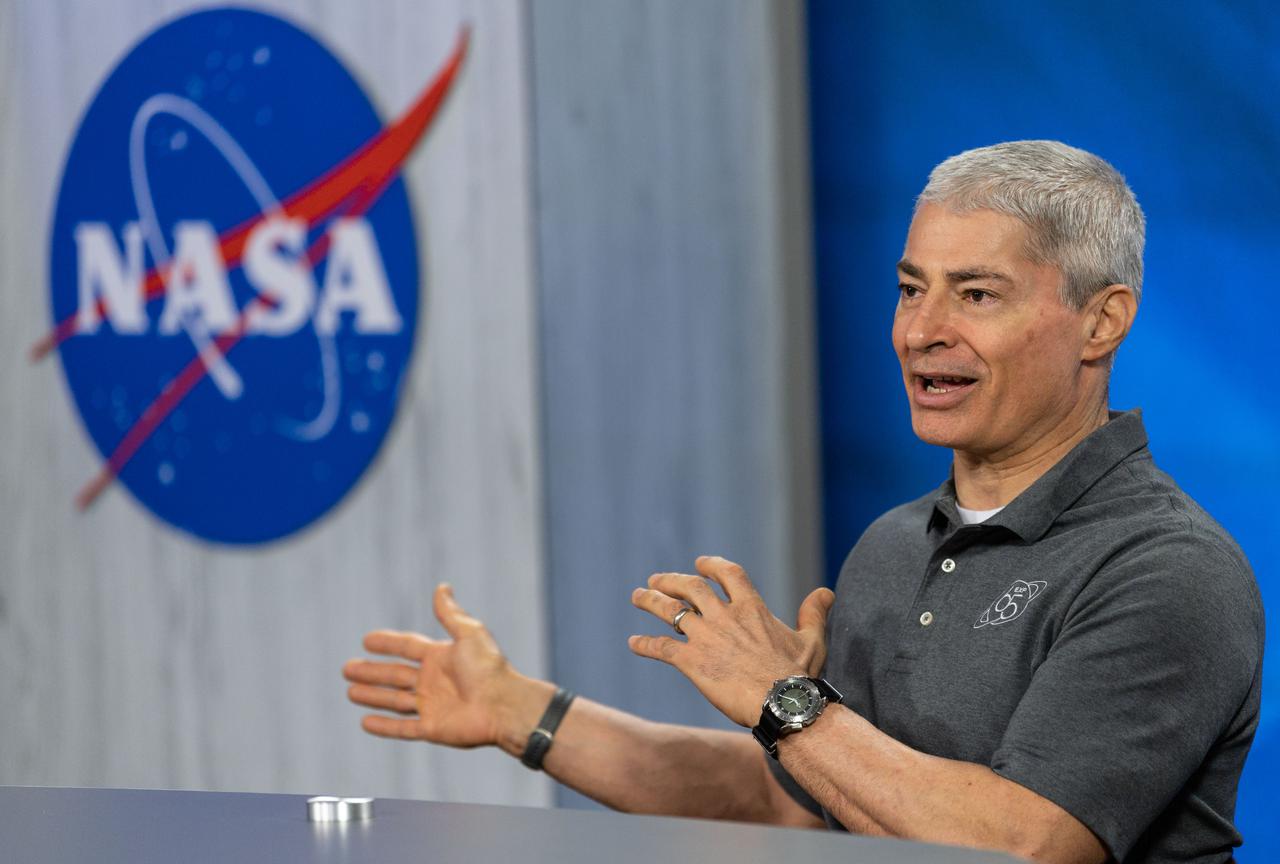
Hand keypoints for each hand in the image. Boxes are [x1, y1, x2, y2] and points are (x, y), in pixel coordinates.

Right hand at [343, 584, 536, 749]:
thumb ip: (450, 614)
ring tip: (350, 691)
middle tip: (346, 668)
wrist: (504, 705)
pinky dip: (383, 726)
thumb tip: (442, 586)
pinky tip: (364, 722)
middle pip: (395, 675)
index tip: (366, 640)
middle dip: (371, 672)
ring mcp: (432, 706)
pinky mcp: (432, 729)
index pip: (407, 648)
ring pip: (394, 700)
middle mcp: (434, 681)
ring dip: (372, 695)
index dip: (387, 643)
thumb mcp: (469, 634)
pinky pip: (402, 727)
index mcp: (441, 658)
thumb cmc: (489, 668)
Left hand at [628, 556, 834, 727]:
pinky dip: (645, 644)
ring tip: (637, 596)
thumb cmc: (799, 675)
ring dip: (650, 602)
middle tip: (656, 580)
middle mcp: (724, 617)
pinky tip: (634, 643)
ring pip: (670, 611)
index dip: (711, 565)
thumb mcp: (811, 639)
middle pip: (690, 587)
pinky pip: (662, 647)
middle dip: (670, 580)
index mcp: (751, 608)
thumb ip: (813, 613)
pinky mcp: (693, 662)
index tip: (700, 564)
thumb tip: (826, 592)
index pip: (727, 573)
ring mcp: (706, 638)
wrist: (781, 703)